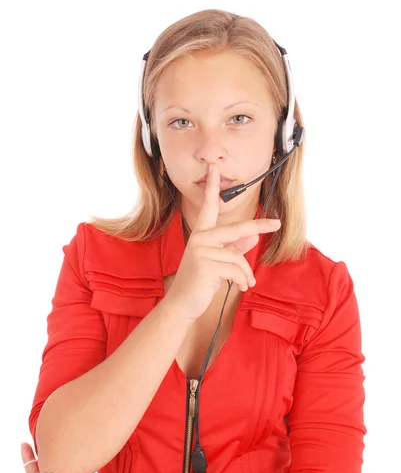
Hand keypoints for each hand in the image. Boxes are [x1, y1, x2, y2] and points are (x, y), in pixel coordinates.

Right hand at [164, 162, 280, 321]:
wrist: (183, 303)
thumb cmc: (200, 282)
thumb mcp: (220, 262)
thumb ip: (235, 248)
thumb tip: (253, 237)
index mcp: (201, 234)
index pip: (208, 207)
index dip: (211, 187)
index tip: (214, 169)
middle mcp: (199, 238)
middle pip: (237, 228)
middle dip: (259, 226)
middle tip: (277, 223)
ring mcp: (201, 251)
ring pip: (238, 256)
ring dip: (246, 273)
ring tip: (247, 283)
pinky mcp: (205, 265)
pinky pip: (235, 269)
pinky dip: (242, 280)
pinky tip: (241, 287)